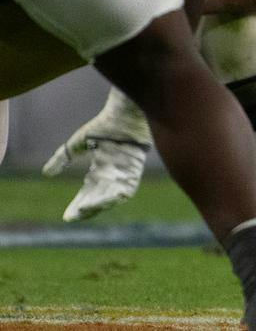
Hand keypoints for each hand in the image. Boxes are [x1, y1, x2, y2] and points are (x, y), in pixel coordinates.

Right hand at [43, 89, 151, 220]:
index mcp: (101, 169)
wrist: (124, 114)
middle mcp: (113, 173)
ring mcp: (124, 172)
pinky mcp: (135, 169)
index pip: (89, 193)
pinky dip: (114, 196)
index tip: (66, 216)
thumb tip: (46, 173)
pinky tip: (103, 202)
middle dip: (86, 209)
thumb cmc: (104, 125)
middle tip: (73, 216)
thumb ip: (62, 158)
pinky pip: (127, 189)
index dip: (78, 205)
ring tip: (84, 210)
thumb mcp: (77, 145)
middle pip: (99, 198)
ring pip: (112, 197)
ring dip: (99, 205)